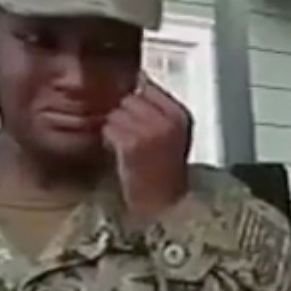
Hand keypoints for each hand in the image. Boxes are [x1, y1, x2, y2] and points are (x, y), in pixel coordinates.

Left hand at [102, 73, 192, 222]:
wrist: (164, 206)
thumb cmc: (165, 175)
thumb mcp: (173, 136)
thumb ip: (158, 111)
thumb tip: (136, 85)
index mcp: (180, 116)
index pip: (148, 88)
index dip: (137, 102)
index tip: (136, 117)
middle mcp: (167, 120)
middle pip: (130, 98)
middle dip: (125, 115)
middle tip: (129, 136)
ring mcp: (148, 130)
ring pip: (116, 113)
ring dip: (115, 128)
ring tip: (125, 147)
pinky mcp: (131, 143)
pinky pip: (109, 129)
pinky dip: (110, 140)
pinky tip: (119, 154)